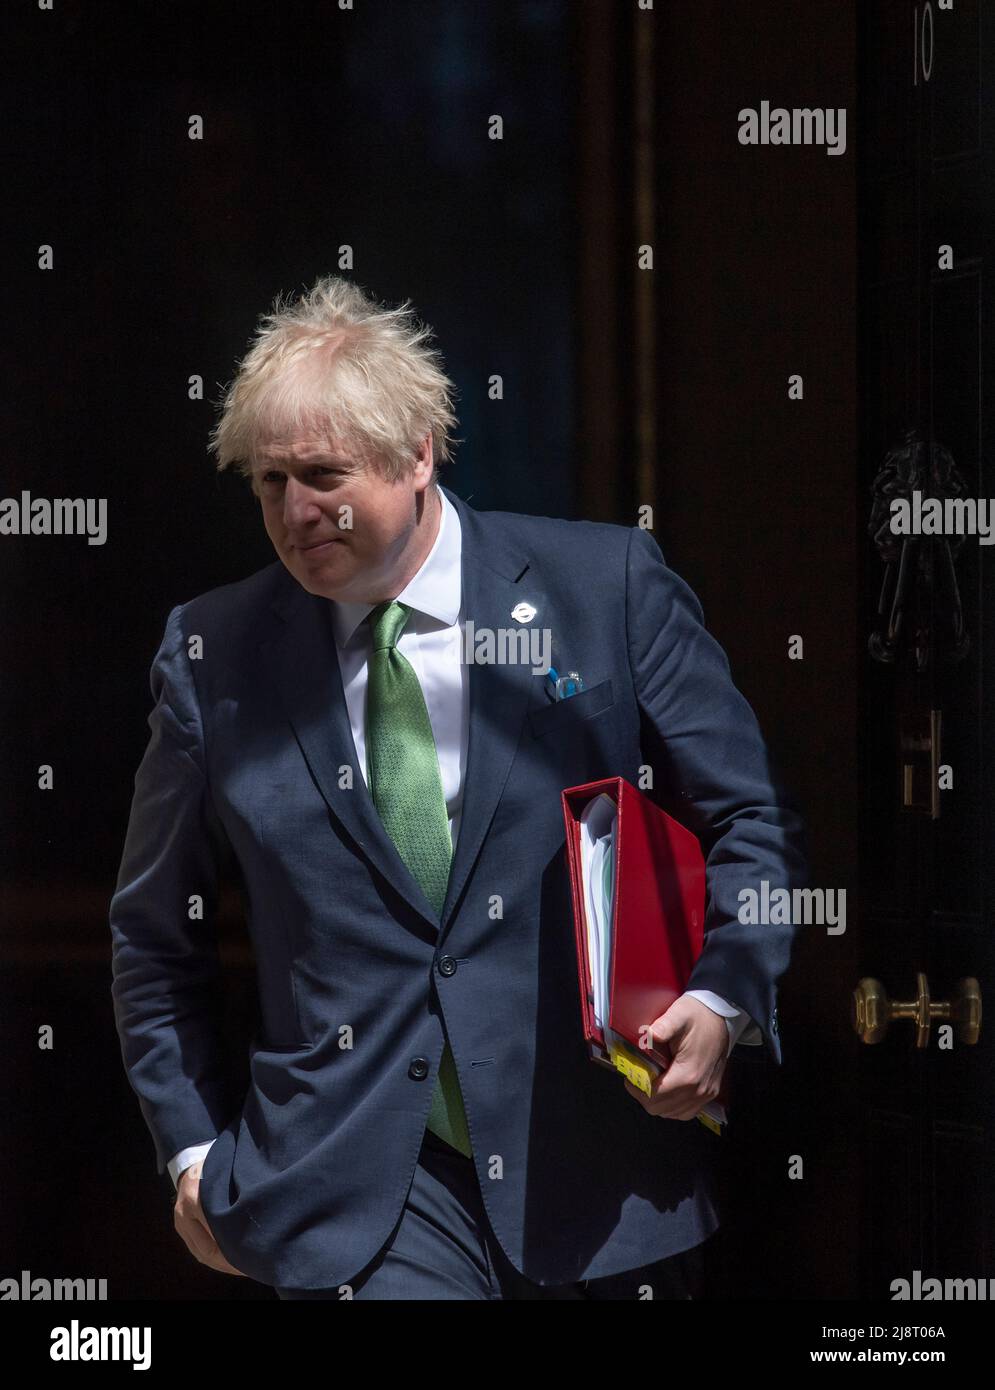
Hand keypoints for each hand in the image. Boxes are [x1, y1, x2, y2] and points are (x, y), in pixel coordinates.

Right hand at [173, 1161, 247, 1275]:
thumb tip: (254, 1227)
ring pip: (202, 1254)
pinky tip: (229, 1261)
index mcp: (194, 1199)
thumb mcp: (229, 1178)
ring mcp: (180, 1222)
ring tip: (242, 1267)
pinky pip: (197, 1250)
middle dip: (229, 1262)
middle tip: (250, 1267)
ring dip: (222, 1263)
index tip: (252, 1256)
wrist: (193, 1161)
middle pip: (207, 1250)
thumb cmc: (216, 1168)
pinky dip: (214, 1258)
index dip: (234, 1250)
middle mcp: (184, 1213)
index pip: (215, 1235)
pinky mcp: (181, 1227)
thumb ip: (235, 1203)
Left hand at [623, 996, 727, 1119]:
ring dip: (658, 1103)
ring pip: (674, 1114)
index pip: (655, 1097)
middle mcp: (699, 1090)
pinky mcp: (711, 1092)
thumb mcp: (679, 1014)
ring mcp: (707, 1093)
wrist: (723, 1016)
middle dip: (644, 1096)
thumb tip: (648, 1035)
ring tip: (650, 1084)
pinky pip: (688, 1111)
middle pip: (662, 1108)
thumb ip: (663, 1026)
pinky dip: (673, 1107)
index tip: (629, 1078)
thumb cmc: (699, 1015)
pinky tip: (666, 1093)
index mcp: (688, 1074)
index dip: (637, 1090)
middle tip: (637, 1080)